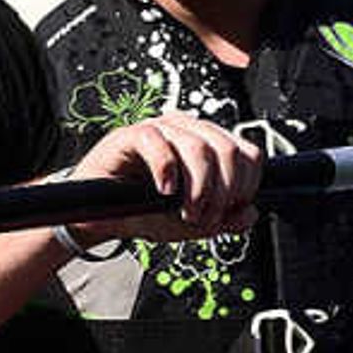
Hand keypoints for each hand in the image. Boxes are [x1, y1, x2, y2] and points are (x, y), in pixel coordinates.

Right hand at [68, 111, 265, 241]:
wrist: (102, 216)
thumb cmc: (145, 212)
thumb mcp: (193, 223)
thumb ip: (225, 220)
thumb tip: (251, 213)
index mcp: (208, 144)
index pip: (247, 152)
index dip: (246, 185)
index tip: (231, 211)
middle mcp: (188, 131)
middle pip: (228, 150)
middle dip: (223, 191)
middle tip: (206, 217)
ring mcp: (160, 129)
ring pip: (198, 146)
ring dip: (198, 188)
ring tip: (185, 211)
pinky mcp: (131, 134)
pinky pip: (158, 143)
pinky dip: (166, 171)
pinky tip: (163, 191)